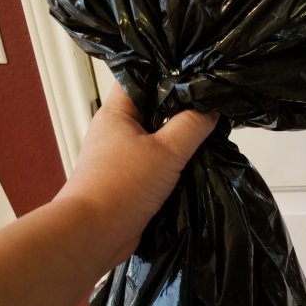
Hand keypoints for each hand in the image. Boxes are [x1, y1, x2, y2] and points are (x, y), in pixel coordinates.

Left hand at [55, 82, 217, 263]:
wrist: (94, 233)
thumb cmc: (123, 185)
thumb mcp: (167, 150)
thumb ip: (192, 125)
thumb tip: (211, 108)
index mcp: (116, 113)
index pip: (139, 77)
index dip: (165, 72)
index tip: (196, 74)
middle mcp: (115, 132)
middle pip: (151, 109)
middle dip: (179, 111)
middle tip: (210, 107)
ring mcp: (119, 159)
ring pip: (155, 140)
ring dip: (177, 143)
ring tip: (208, 137)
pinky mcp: (127, 183)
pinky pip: (154, 167)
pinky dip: (172, 168)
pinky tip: (194, 168)